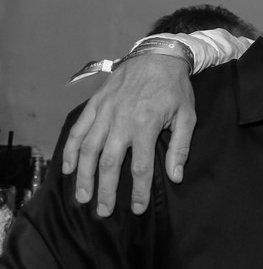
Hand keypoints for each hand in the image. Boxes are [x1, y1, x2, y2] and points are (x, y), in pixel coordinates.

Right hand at [62, 55, 195, 216]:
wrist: (157, 56)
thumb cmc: (175, 88)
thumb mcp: (187, 116)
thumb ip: (180, 147)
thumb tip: (175, 176)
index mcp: (146, 125)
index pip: (140, 166)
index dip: (137, 191)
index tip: (136, 208)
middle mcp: (121, 121)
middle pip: (109, 163)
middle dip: (105, 190)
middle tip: (104, 211)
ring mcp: (105, 112)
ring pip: (88, 150)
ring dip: (84, 176)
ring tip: (83, 197)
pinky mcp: (95, 105)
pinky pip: (78, 130)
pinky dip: (71, 150)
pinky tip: (69, 168)